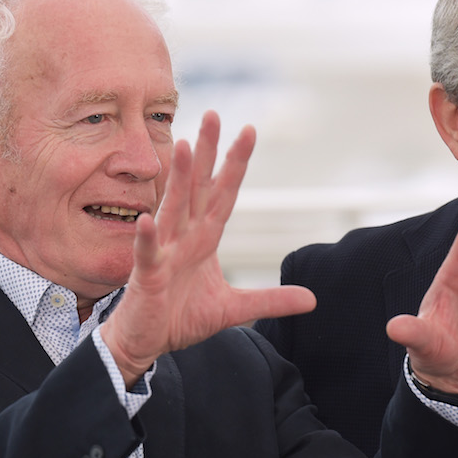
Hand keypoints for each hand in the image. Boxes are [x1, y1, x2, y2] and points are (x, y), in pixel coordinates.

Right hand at [99, 110, 316, 386]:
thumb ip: (270, 300)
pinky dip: (149, 238)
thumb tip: (311, 299)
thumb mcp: (234, 309)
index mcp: (205, 238)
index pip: (224, 194)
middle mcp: (184, 237)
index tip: (248, 130)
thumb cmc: (181, 317)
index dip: (235, 164)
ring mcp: (164, 253)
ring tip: (187, 147)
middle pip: (199, 188)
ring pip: (173, 209)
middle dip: (208, 152)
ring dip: (180, 180)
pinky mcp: (147, 276)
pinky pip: (148, 254)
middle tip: (214, 114)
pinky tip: (149, 220)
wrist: (146, 342)